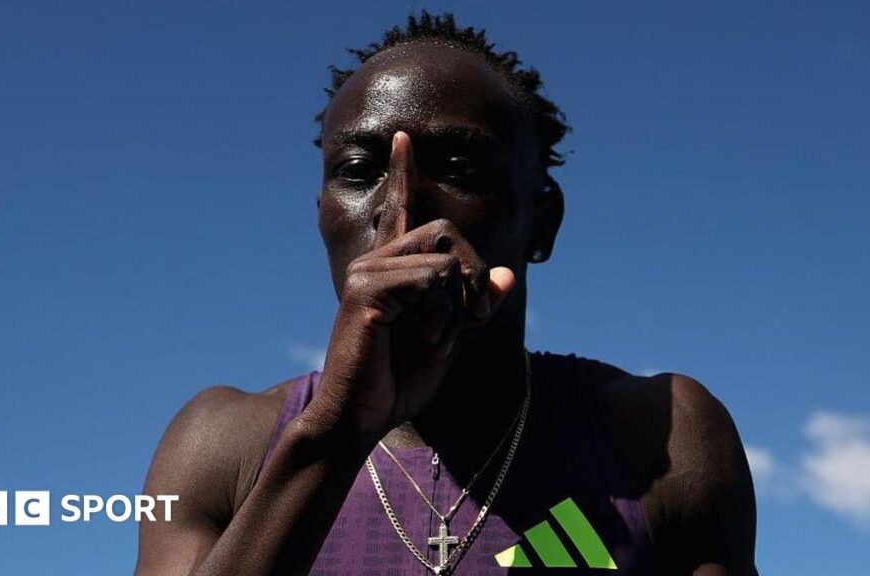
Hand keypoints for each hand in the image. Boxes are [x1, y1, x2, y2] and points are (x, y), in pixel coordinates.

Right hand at [304, 132, 514, 435]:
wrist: (362, 419)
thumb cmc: (397, 382)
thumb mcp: (450, 341)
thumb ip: (475, 307)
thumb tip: (508, 276)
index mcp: (391, 269)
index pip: (400, 210)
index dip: (404, 173)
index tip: (403, 137)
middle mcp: (374, 262)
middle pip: (446, 232)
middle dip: (471, 279)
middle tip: (467, 322)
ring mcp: (367, 272)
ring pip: (444, 262)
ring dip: (455, 310)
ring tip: (431, 341)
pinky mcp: (367, 290)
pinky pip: (433, 282)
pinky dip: (443, 318)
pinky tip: (423, 342)